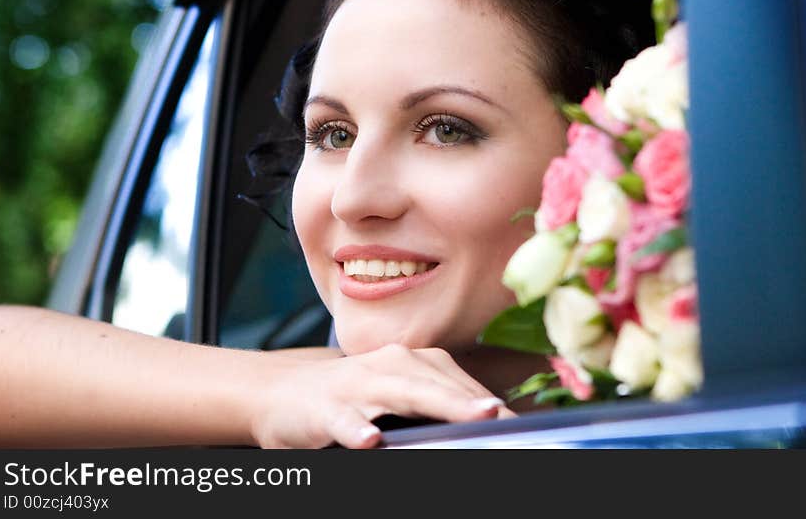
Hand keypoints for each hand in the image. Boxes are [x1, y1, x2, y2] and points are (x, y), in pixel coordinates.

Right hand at [248, 344, 513, 448]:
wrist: (286, 393)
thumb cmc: (355, 395)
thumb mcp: (400, 394)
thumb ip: (437, 405)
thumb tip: (489, 420)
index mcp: (414, 363)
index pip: (459, 384)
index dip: (489, 404)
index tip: (520, 425)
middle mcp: (390, 366)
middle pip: (437, 384)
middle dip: (470, 401)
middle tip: (502, 416)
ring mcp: (357, 385)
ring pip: (400, 393)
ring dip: (434, 404)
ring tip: (469, 417)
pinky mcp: (326, 408)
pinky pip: (345, 419)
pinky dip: (357, 428)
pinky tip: (370, 441)